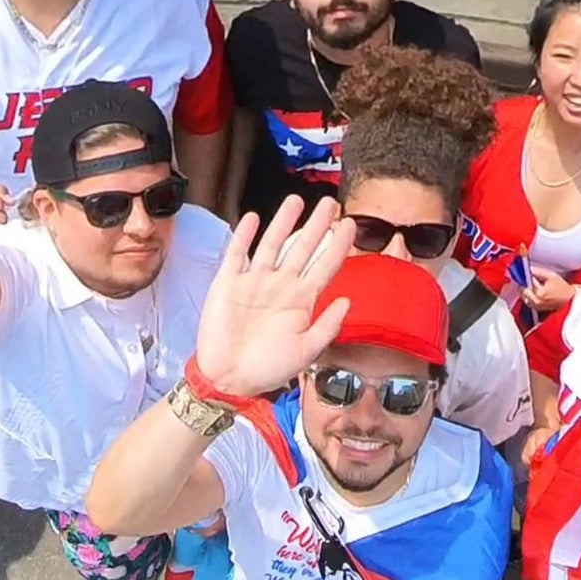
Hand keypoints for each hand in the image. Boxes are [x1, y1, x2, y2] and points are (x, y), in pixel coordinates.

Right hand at [192, 196, 355, 399]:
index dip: (339, 245)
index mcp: (302, 301)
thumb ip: (327, 326)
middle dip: (317, 225)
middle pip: (303, 248)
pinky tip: (253, 219)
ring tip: (296, 200)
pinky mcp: (228, 283)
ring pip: (273, 244)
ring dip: (284, 222)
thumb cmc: (268, 369)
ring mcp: (254, 282)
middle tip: (331, 203)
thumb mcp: (307, 352)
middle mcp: (281, 286)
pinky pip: (238, 254)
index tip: (352, 225)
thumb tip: (349, 301)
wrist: (229, 378)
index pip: (326, 266)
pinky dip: (244, 236)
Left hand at [524, 266, 574, 312]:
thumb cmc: (562, 288)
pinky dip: (528, 295)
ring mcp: (536, 306)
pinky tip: (535, 290)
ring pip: (523, 295)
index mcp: (540, 293)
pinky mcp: (536, 308)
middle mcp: (536, 301)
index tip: (521, 273)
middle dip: (523, 283)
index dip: (522, 277)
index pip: (524, 283)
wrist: (569, 299)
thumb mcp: (551, 276)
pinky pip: (527, 300)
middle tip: (527, 277)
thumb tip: (528, 268)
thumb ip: (538, 271)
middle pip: (522, 290)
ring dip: (525, 289)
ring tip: (534, 284)